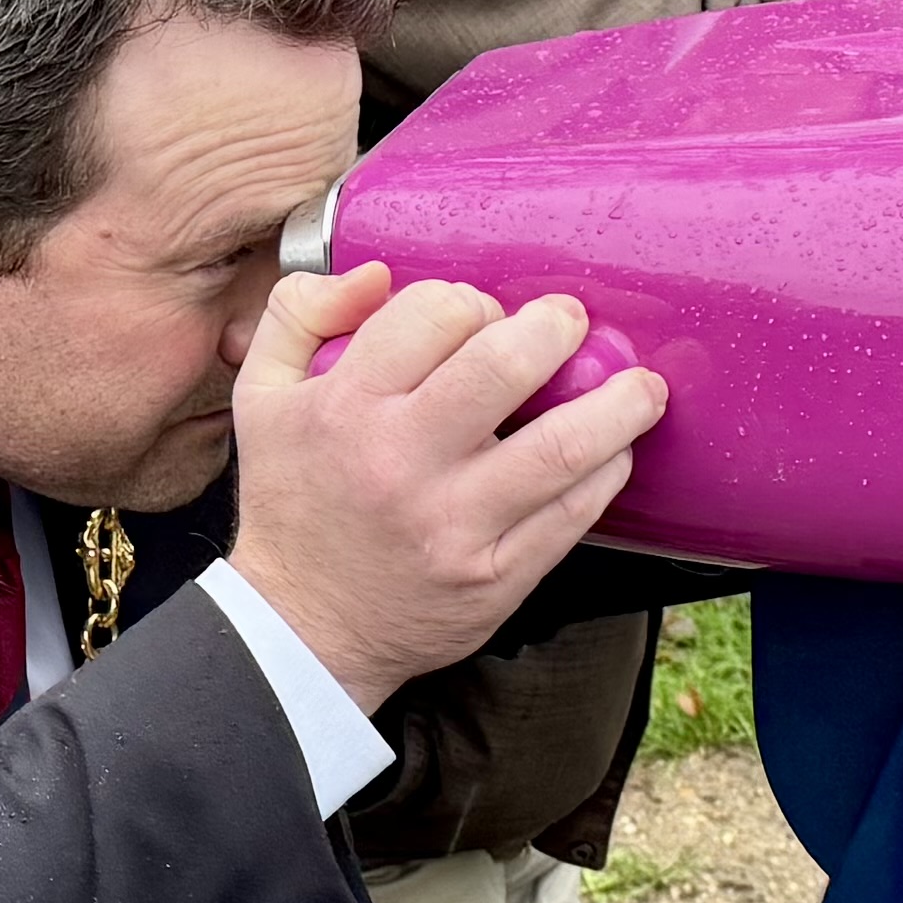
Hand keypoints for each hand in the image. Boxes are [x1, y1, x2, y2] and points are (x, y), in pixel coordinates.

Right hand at [224, 265, 662, 705]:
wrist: (301, 629)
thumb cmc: (293, 500)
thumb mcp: (262, 395)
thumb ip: (302, 313)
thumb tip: (379, 274)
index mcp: (345, 407)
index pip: (433, 315)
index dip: (470, 300)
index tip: (482, 315)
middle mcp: (401, 462)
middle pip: (504, 366)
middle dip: (555, 327)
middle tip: (569, 324)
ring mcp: (454, 525)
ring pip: (562, 447)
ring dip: (619, 404)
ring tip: (640, 385)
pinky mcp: (494, 577)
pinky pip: (573, 514)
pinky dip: (607, 471)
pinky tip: (614, 451)